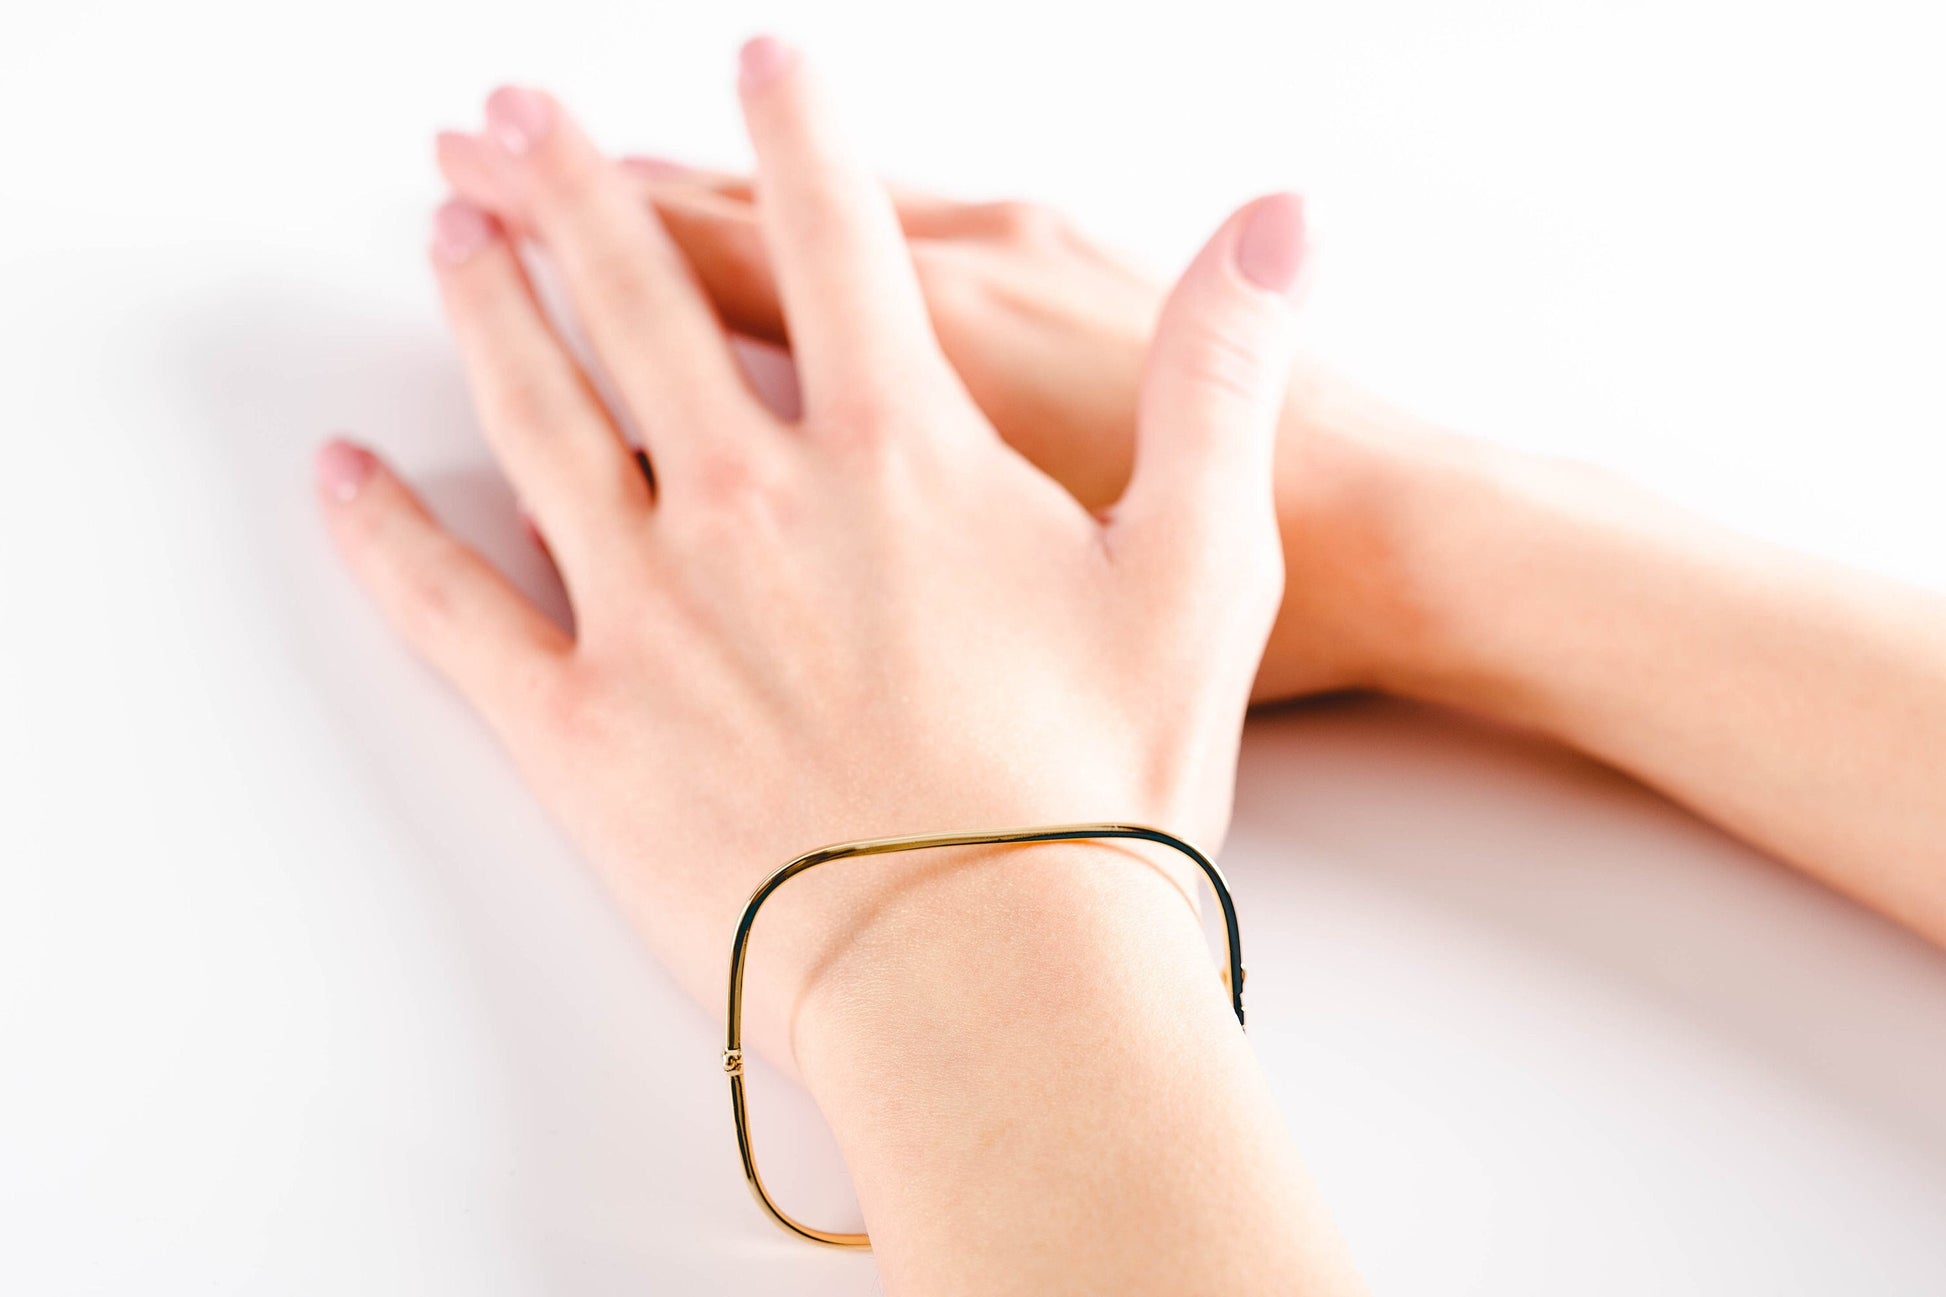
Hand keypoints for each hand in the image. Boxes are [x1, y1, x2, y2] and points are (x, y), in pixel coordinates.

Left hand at [434, 136, 1456, 700]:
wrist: (993, 986)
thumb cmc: (1097, 796)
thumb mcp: (1205, 570)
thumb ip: (1226, 378)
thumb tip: (1280, 221)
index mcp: (895, 455)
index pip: (834, 239)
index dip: (798, 131)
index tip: (760, 57)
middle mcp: (750, 503)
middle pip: (643, 297)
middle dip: (581, 187)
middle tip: (521, 112)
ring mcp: (646, 609)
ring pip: (535, 413)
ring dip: (484, 308)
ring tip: (449, 233)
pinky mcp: (578, 725)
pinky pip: (447, 606)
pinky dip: (381, 533)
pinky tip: (338, 474)